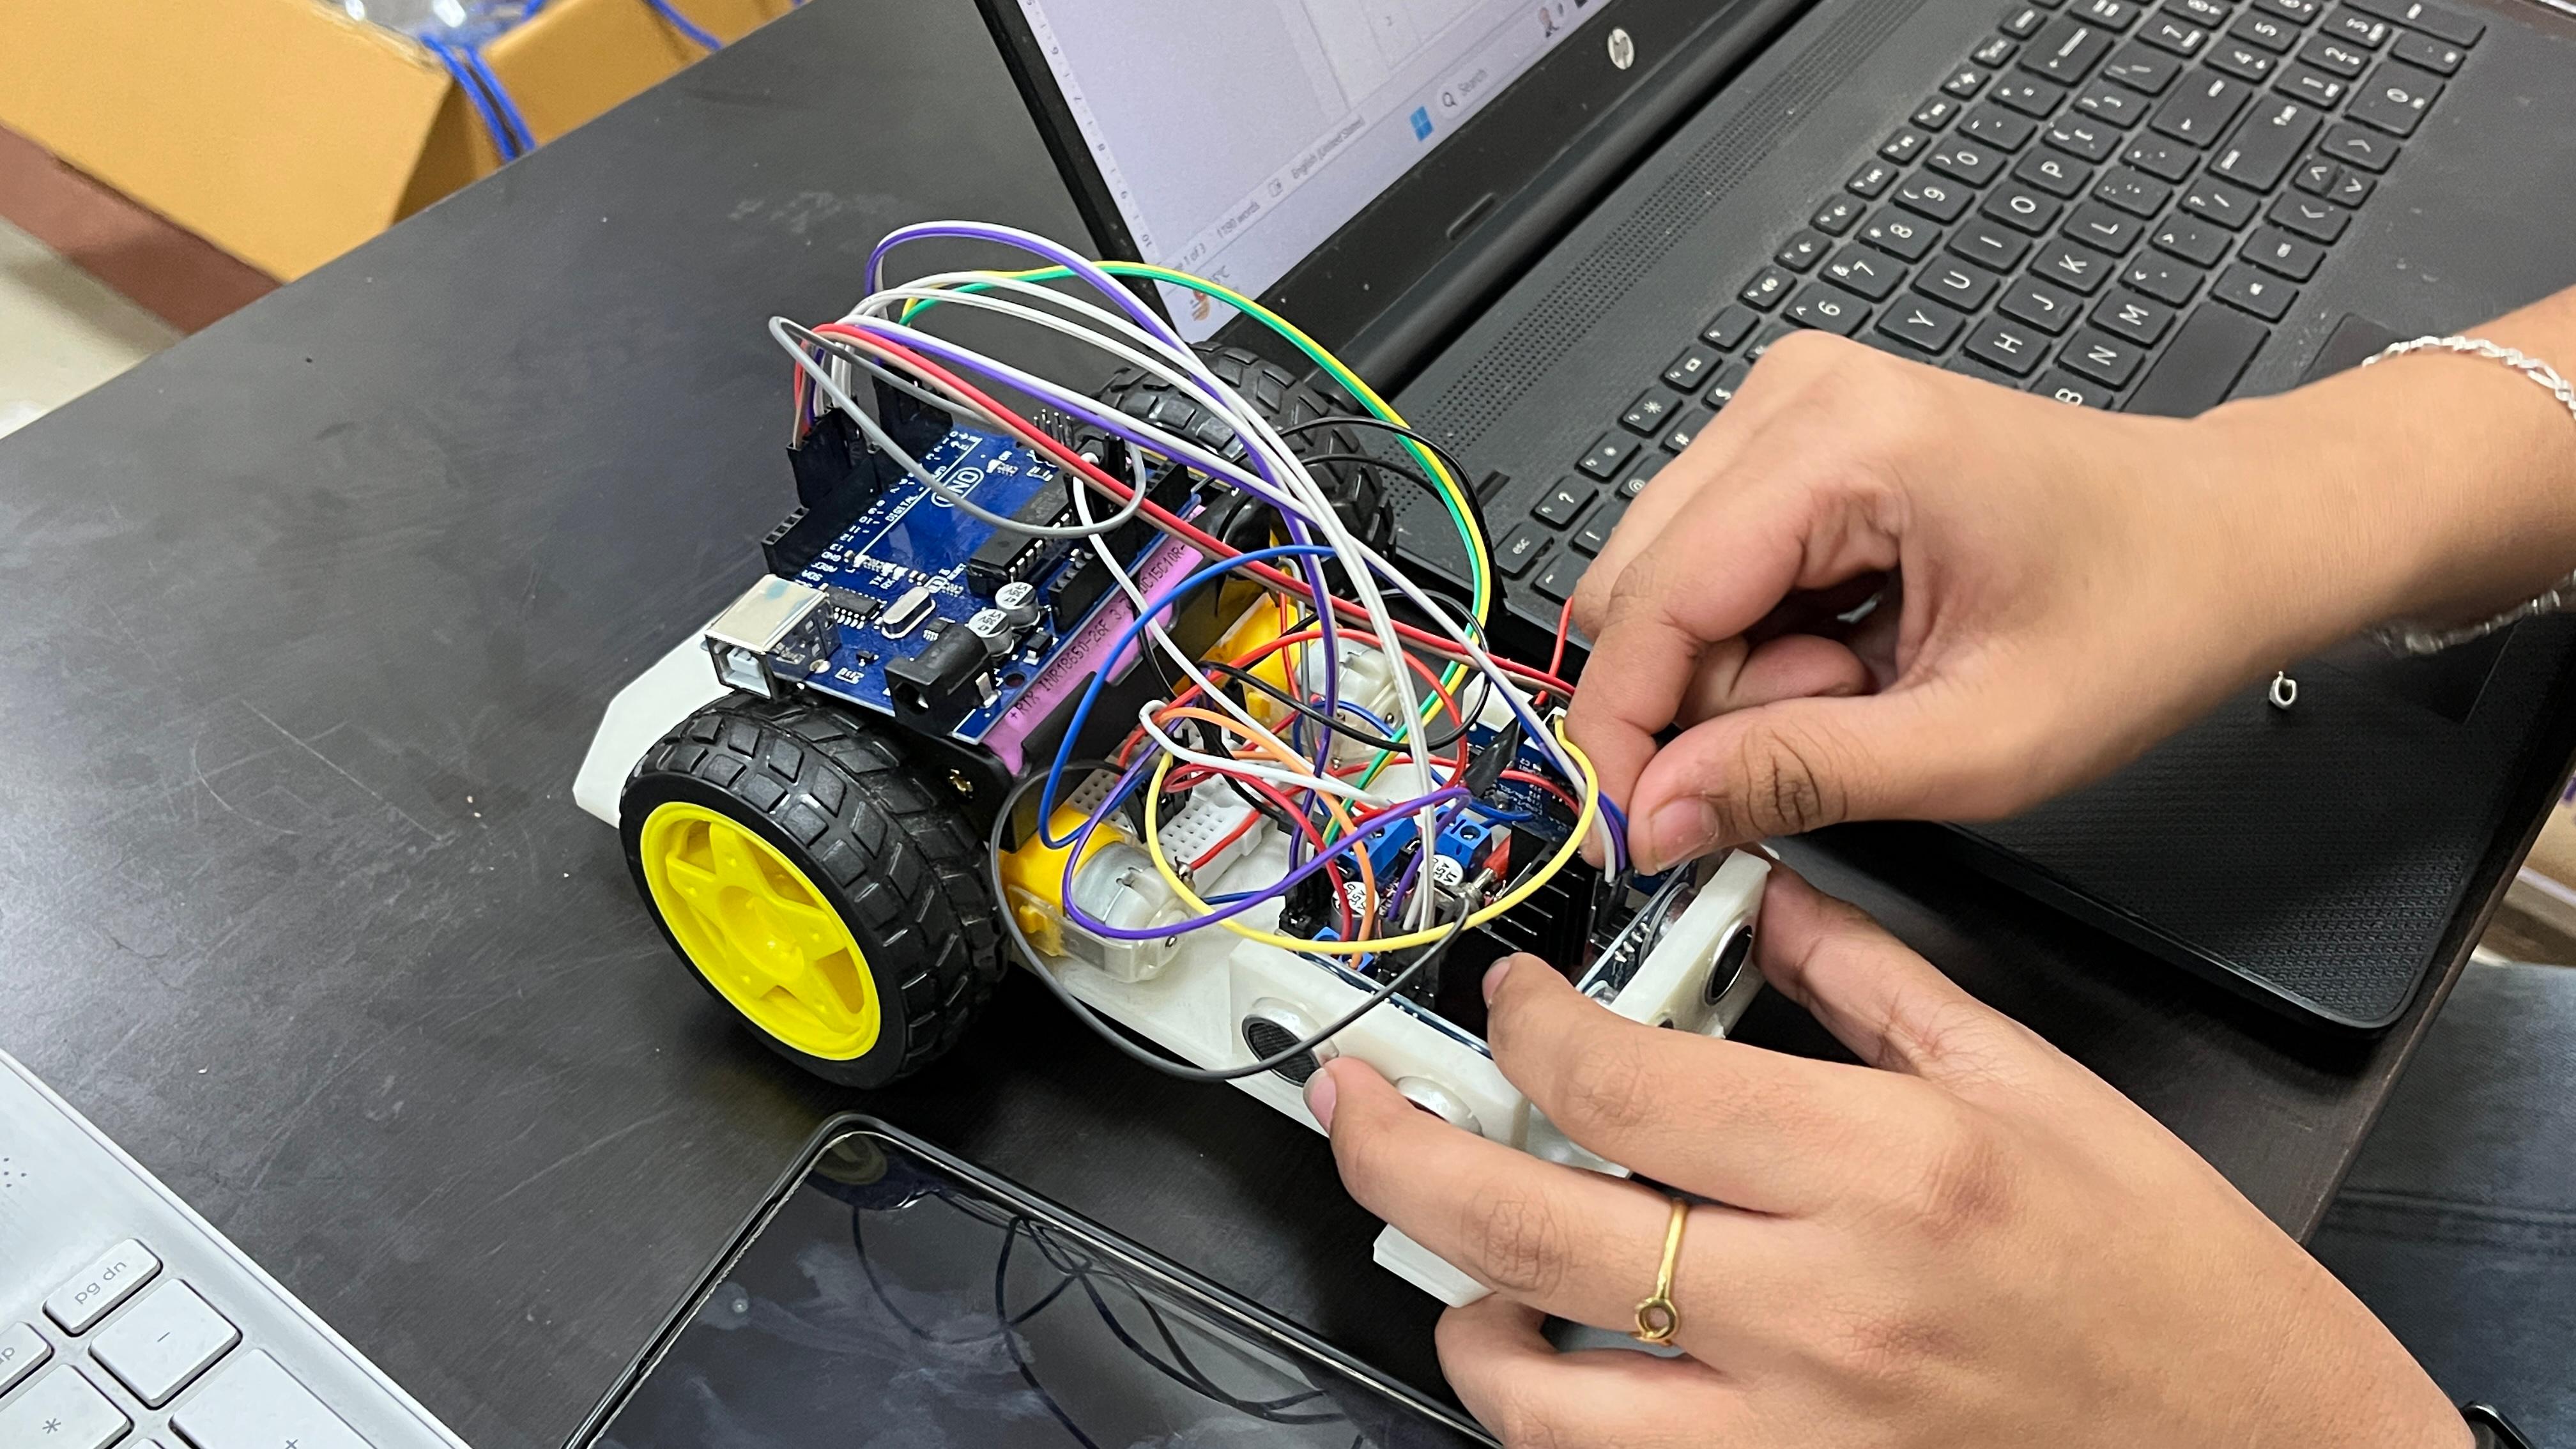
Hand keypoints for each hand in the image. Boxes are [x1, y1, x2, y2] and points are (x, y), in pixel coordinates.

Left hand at [1306, 870, 2466, 1448]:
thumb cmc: (2179, 1288)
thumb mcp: (2042, 1090)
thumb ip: (1881, 985)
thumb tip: (1773, 900)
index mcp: (1881, 1162)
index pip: (1616, 1075)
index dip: (1519, 1024)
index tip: (1509, 1001)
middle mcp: (1817, 1303)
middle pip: (1523, 1220)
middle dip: (1395, 1150)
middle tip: (1353, 1106)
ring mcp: (1793, 1430)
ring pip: (1532, 1386)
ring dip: (1455, 1313)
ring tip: (1448, 1261)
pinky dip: (1549, 1414)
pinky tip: (1551, 1361)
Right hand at [1567, 302, 2575, 871]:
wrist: (2232, 535)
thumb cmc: (2145, 614)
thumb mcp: (1979, 743)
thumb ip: (1798, 778)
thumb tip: (1652, 817)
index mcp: (1843, 442)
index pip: (1649, 603)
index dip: (1620, 734)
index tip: (1626, 835)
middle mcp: (1794, 396)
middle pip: (1637, 590)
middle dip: (1698, 703)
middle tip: (1820, 748)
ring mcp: (1789, 405)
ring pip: (1662, 586)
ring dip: (1737, 676)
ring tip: (1864, 690)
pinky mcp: (1794, 437)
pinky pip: (1709, 568)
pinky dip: (1763, 642)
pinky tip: (1854, 653)